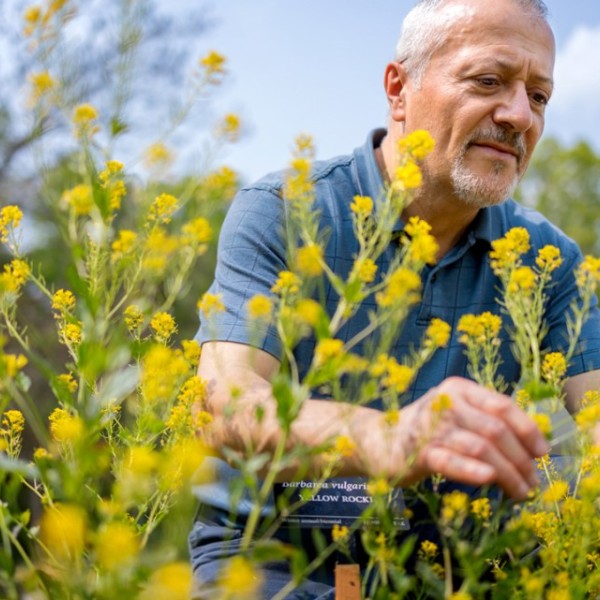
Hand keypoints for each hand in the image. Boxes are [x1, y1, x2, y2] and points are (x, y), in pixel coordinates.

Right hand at [370, 377, 549, 499]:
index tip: (542, 453)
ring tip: (520, 492)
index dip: (528, 430)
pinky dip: (473, 471)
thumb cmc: (426, 428)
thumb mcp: (455, 413)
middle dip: (521, 460)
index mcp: (459, 388)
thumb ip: (485, 419)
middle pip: (496, 430)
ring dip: (508, 474)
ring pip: (481, 449)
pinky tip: (489, 480)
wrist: (378, 438)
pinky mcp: (418, 451)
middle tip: (532, 482)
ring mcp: (431, 426)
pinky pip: (452, 462)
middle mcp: (446, 402)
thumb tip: (532, 444)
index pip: (502, 405)